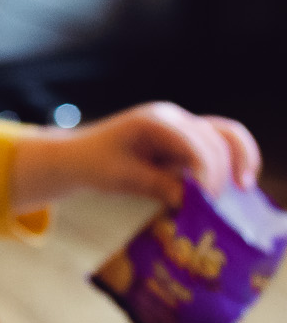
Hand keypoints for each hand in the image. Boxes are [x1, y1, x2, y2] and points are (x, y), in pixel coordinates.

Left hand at [12, 101, 261, 211]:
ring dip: (239, 159)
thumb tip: (194, 200)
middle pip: (216, 137)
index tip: (208, 199)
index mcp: (154, 121)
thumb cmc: (95, 163)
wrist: (79, 155)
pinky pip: (219, 146)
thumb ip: (159, 185)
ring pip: (225, 134)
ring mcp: (182, 127)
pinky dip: (231, 163)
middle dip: (222, 170)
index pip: (194, 143)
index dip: (207, 171)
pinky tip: (235, 186)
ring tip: (244, 187)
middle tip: (218, 203)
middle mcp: (173, 118)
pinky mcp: (186, 141)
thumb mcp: (124, 178)